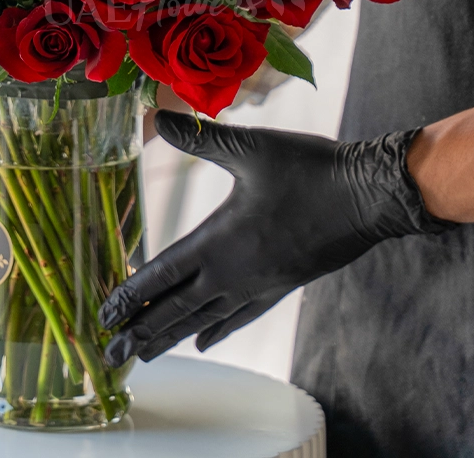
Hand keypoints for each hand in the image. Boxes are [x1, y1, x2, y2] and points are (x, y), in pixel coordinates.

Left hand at [99, 110, 451, 364]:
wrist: (369, 198)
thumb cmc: (309, 170)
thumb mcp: (251, 148)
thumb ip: (202, 138)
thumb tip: (161, 116)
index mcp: (218, 241)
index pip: (162, 275)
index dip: (131, 295)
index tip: (105, 318)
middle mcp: (233, 272)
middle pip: (176, 309)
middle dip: (141, 330)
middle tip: (112, 356)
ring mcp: (258, 283)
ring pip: (204, 320)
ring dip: (171, 336)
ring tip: (145, 355)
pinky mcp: (280, 285)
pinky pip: (239, 317)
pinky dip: (216, 330)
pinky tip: (204, 340)